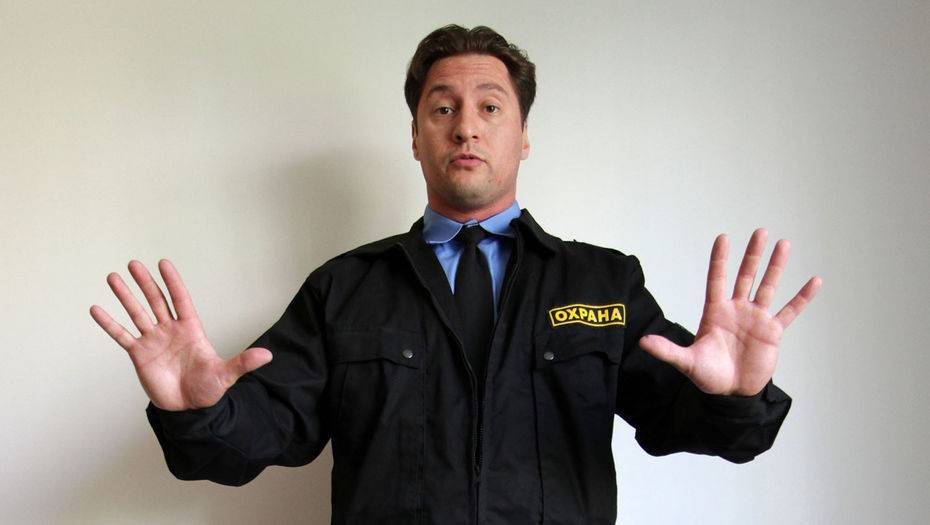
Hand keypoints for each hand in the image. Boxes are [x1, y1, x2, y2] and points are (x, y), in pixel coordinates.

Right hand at [90, 259, 271, 410]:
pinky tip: (96, 309)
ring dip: (125, 296)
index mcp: (191, 329)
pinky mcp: (139, 355)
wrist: (188, 409)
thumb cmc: (208, 389)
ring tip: (112, 277)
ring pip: (137, 313)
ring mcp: (153, 341)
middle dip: (145, 282)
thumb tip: (268, 355)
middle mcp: (170, 330)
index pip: (180, 300)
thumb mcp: (226, 374)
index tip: (163, 263)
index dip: (173, 282)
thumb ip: (243, 362)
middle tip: (133, 263)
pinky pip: (122, 336)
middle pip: (156, 301)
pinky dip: (109, 324)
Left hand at [639, 229, 821, 395]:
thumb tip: (643, 342)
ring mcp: (756, 319)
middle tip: (760, 231)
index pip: (717, 280)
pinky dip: (802, 297)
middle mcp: (736, 310)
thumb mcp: (687, 362)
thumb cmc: (708, 376)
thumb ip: (668, 350)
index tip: (723, 237)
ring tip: (784, 244)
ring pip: (768, 287)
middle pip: (745, 276)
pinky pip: (790, 311)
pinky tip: (814, 281)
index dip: (720, 260)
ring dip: (776, 266)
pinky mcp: (773, 332)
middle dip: (752, 255)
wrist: (732, 394)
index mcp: (716, 312)